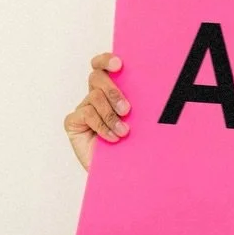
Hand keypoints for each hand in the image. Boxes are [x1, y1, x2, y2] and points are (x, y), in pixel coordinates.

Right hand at [63, 52, 130, 170]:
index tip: (119, 64)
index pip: (102, 66)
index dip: (106, 60)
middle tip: (127, 110)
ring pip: (94, 97)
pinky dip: (101, 126)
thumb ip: (140, 106)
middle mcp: (95, 96)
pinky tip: (112, 138)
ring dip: (110, 115)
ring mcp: (83, 109)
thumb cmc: (130, 147)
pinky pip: (86, 114)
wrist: (119, 174)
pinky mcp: (73, 123)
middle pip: (96, 78)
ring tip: (124, 132)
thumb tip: (159, 91)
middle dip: (113, 91)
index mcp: (110, 91)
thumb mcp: (139, 123)